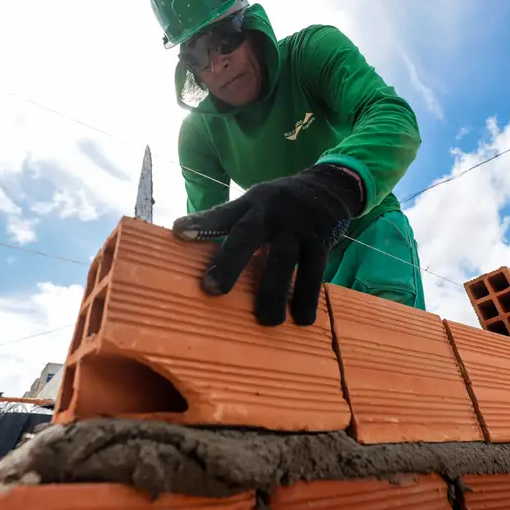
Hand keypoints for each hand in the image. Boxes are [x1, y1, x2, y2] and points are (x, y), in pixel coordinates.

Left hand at [172, 164, 362, 325]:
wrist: (329, 188)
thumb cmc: (280, 208)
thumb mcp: (256, 205)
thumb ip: (233, 227)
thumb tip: (196, 259)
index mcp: (250, 205)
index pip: (223, 213)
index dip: (202, 223)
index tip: (180, 233)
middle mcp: (271, 213)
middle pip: (248, 235)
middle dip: (230, 262)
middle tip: (212, 289)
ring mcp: (297, 227)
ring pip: (283, 260)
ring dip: (274, 292)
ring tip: (267, 321)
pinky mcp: (320, 243)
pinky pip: (313, 273)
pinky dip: (307, 298)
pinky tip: (302, 319)